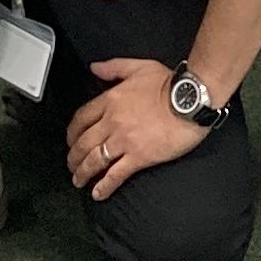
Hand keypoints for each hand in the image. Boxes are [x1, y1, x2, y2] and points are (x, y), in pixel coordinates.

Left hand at [65, 56, 205, 195]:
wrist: (190, 100)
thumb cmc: (169, 83)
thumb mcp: (139, 66)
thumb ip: (114, 67)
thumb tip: (94, 68)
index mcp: (110, 100)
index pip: (82, 118)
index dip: (72, 132)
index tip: (70, 140)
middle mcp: (112, 122)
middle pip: (83, 143)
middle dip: (73, 157)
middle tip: (71, 165)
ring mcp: (124, 141)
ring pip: (94, 160)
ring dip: (83, 172)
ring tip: (78, 180)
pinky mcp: (139, 157)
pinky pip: (116, 175)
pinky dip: (104, 186)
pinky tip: (98, 193)